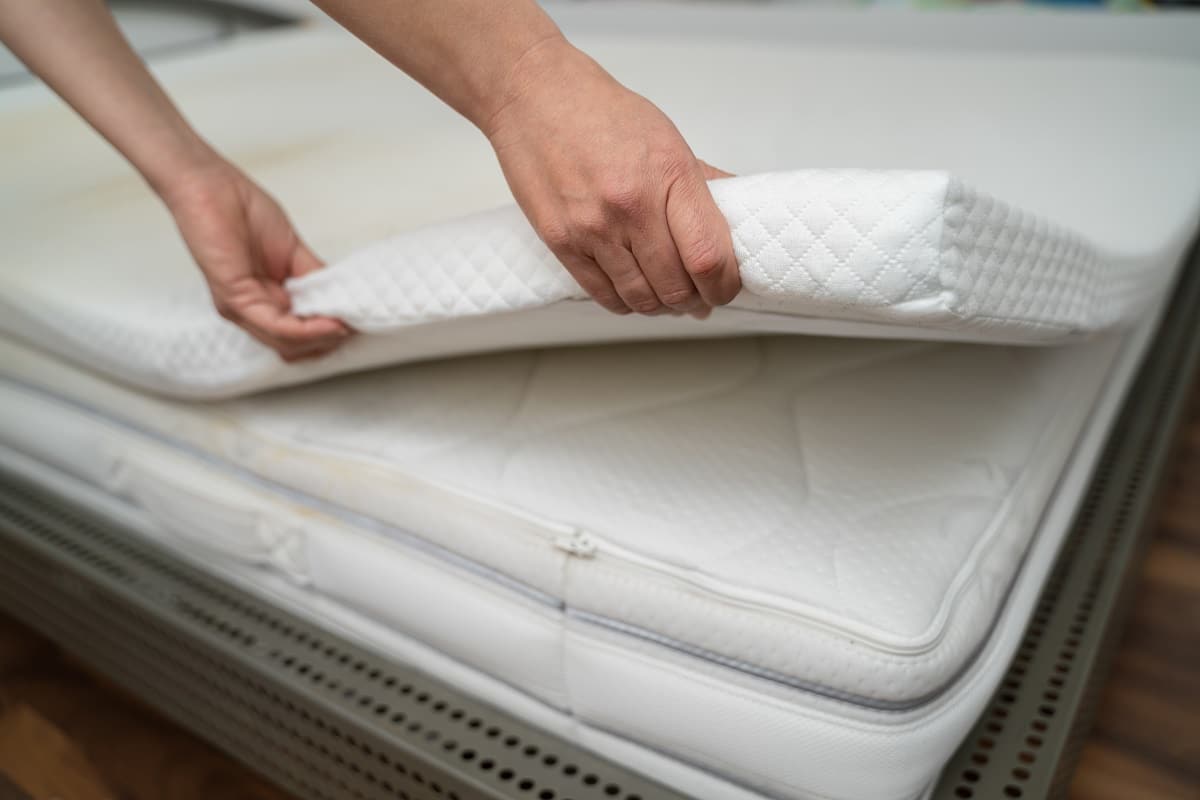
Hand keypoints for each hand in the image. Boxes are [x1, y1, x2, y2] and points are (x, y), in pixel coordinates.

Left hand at [161, 158, 350, 360]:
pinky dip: (307, 329)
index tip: (355, 326)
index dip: (326, 336)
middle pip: (294, 347)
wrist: (210, 187)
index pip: (296, 337)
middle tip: (354, 328)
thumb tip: (340, 297)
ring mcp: (240, 308)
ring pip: (287, 342)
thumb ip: (312, 277)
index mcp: (263, 300)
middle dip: (327, 341)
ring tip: (346, 326)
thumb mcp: (291, 250)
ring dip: (321, 338)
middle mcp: (250, 311)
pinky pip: (276, 325)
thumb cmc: (241, 210)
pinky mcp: (235, 298)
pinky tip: (329, 322)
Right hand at [483, 39, 739, 316]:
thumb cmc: (602, 113)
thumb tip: (736, 218)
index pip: (708, 256)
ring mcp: (593, 228)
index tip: (725, 287)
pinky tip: (636, 295)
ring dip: (662, 308)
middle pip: (676, 287)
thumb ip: (702, 185)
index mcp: (669, 175)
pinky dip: (626, 303)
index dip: (724, 286)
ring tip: (670, 300)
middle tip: (701, 299)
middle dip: (696, 302)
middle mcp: (632, 205)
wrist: (534, 97)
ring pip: (641, 298)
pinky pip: (602, 294)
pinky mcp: (561, 242)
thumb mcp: (667, 139)